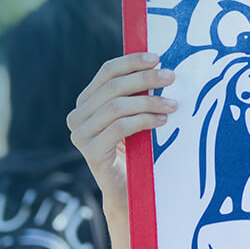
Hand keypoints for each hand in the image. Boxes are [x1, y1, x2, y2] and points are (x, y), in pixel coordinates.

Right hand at [66, 52, 178, 215]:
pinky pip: (119, 127)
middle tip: (170, 77)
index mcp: (86, 102)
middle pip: (112, 87)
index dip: (131, 62)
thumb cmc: (136, 150)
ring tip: (172, 105)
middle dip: (144, 79)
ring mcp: (81, 135)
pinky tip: (162, 121)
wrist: (129, 191)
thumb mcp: (133, 116)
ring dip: (149, 102)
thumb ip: (135, 94)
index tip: (157, 57)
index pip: (106, 72)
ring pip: (117, 106)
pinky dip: (144, 120)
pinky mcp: (91, 152)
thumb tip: (159, 65)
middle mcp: (77, 116)